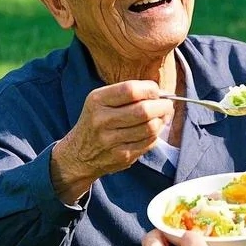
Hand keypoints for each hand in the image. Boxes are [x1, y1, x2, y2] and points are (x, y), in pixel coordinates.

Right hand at [50, 80, 172, 203]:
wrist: (78, 154)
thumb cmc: (96, 121)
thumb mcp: (101, 101)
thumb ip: (127, 93)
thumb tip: (161, 92)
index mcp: (97, 101)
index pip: (130, 90)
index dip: (150, 89)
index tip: (156, 91)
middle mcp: (102, 120)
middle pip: (143, 111)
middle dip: (162, 106)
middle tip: (167, 105)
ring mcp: (111, 141)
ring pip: (150, 128)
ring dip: (162, 121)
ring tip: (161, 117)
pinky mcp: (121, 156)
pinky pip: (149, 142)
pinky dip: (156, 135)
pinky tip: (153, 131)